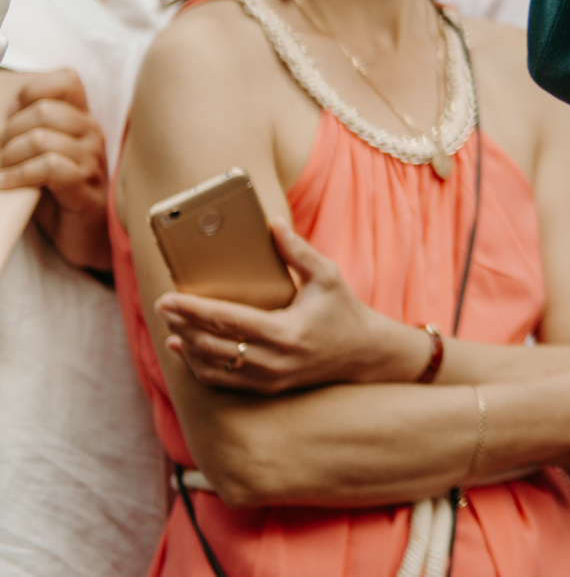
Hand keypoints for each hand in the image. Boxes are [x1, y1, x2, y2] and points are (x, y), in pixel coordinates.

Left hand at [0, 68, 110, 271]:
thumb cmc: (58, 193)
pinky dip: (19, 175)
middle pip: (44, 110)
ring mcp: (91, 159)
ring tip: (2, 172)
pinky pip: (48, 167)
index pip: (66, 80)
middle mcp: (91, 133)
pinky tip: (8, 183)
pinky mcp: (84, 186)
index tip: (12, 117)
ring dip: (10, 157)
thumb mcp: (43, 154)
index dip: (33, 90)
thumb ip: (28, 131)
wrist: (84, 235)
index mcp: (81, 119)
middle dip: (8, 132)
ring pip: (42, 138)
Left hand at [157, 221, 418, 392]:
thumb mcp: (327, 276)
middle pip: (211, 344)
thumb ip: (299, 252)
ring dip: (187, 346)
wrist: (362, 355)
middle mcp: (273, 360)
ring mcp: (267, 378)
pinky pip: (221, 381)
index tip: (167, 298)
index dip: (193, 309)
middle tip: (163, 306)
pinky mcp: (265, 388)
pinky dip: (199, 365)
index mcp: (286, 332)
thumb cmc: (343, 311)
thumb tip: (272, 225)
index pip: (227, 320)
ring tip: (173, 326)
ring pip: (211, 366)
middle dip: (182, 324)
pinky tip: (187, 349)